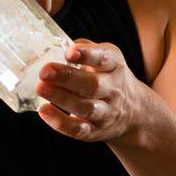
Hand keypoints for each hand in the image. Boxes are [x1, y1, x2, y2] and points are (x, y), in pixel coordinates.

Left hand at [35, 40, 153, 143]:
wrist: (135, 112)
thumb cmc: (109, 79)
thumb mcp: (106, 59)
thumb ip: (84, 50)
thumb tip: (55, 43)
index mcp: (115, 66)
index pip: (105, 58)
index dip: (88, 55)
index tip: (70, 52)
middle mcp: (113, 89)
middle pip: (93, 85)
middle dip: (67, 77)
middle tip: (44, 71)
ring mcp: (106, 112)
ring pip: (86, 108)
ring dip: (61, 98)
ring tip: (40, 88)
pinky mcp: (96, 131)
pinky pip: (79, 130)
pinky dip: (61, 122)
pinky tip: (44, 111)